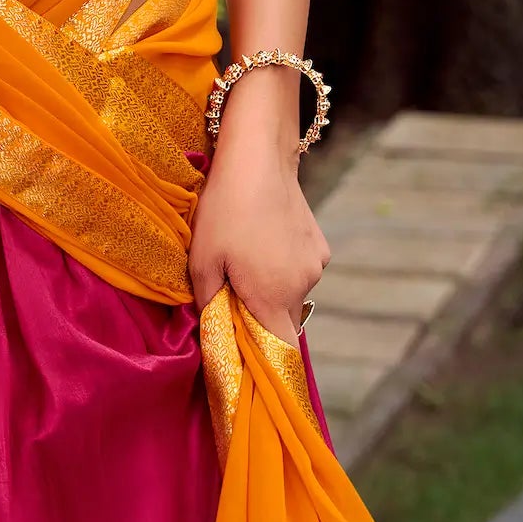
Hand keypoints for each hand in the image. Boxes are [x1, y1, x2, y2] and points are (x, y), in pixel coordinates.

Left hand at [188, 96, 328, 345]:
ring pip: (291, 294)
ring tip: (244, 260)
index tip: (246, 364)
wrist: (259, 156)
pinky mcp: (320, 244)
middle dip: (260, 321)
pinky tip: (262, 240)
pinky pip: (299, 270)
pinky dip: (282, 267)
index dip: (264, 364)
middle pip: (283, 324)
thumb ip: (209, 305)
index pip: (279, 353)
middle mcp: (303, 286)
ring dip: (271, 290)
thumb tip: (213, 333)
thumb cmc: (224, 209)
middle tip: (232, 302)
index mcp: (273, 298)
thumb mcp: (202, 260)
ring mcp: (316, 265)